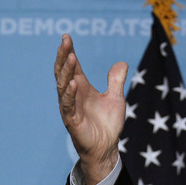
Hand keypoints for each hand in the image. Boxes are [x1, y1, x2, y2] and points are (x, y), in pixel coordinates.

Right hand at [54, 34, 127, 184]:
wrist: (106, 147)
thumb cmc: (108, 124)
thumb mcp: (116, 98)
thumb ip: (116, 81)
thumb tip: (122, 63)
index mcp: (81, 88)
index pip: (72, 67)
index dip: (69, 52)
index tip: (67, 37)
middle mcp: (72, 95)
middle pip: (64, 72)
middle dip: (64, 56)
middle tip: (65, 41)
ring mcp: (69, 107)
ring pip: (63, 86)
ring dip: (66, 71)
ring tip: (71, 57)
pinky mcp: (71, 120)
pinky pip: (67, 105)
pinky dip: (69, 94)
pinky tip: (72, 83)